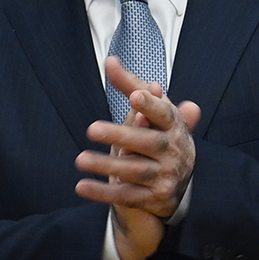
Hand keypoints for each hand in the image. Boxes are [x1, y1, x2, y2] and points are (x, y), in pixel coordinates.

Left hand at [75, 57, 200, 259]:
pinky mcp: (155, 199)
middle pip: (146, 142)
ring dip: (106, 165)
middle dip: (120, 135)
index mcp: (173, 125)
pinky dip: (103, 192)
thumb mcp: (151, 111)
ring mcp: (166, 176)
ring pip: (134, 170)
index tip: (136, 96)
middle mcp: (173, 151)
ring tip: (80, 159)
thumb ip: (131, 86)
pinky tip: (81, 186)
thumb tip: (109, 60)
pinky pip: (126, 195)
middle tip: (91, 129)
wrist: (178, 182)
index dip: (151, 105)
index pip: (164, 113)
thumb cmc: (159, 136)